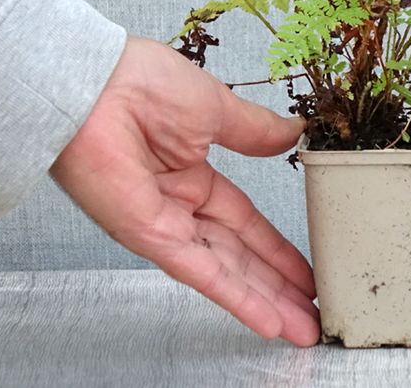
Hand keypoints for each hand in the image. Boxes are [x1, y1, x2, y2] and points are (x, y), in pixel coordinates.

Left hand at [50, 36, 319, 346]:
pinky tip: (265, 317)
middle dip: (277, 284)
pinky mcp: (149, 236)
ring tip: (302, 326)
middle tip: (312, 309)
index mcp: (192, 173)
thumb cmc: (143, 83)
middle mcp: (178, 205)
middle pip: (239, 255)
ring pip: (224, 270)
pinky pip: (200, 271)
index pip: (244, 221)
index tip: (305, 264)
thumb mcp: (217, 107)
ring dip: (264, 300)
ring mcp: (164, 224)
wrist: (98, 84)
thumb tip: (294, 132)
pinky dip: (234, 296)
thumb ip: (257, 130)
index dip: (276, 245)